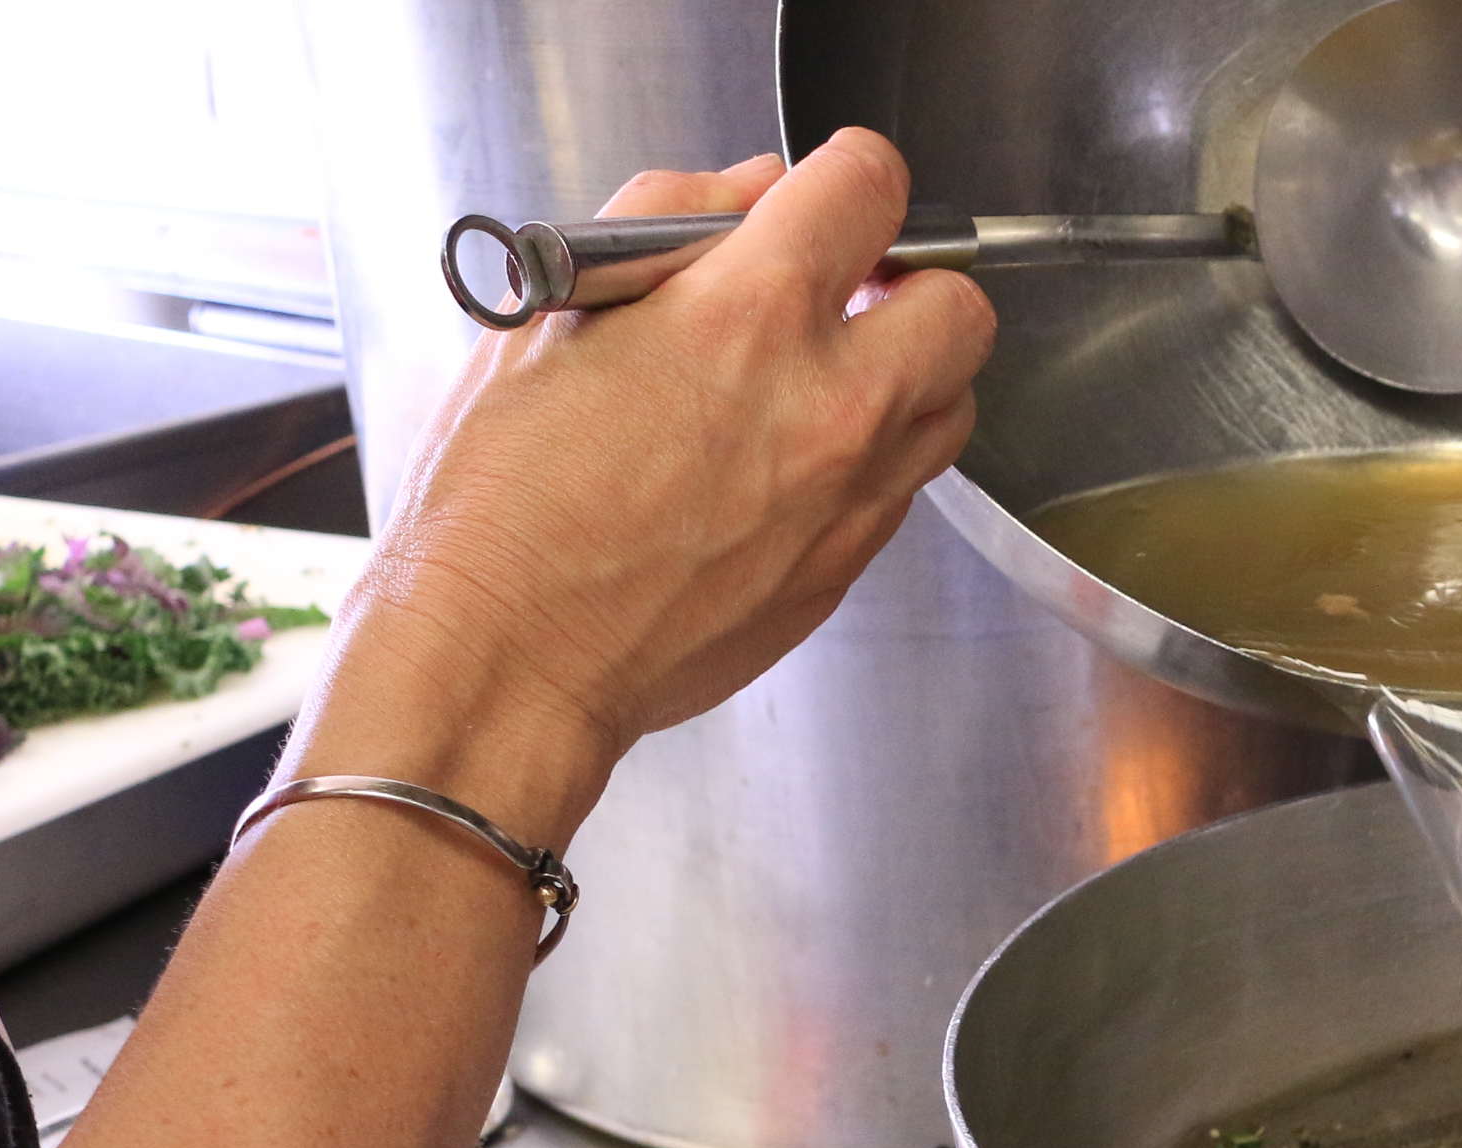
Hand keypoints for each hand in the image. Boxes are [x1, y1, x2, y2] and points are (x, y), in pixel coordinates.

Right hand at [309, 130, 995, 841]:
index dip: (853, 175)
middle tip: (848, 288)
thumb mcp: (551, 314)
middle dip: (911, 279)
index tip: (834, 192)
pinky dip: (877, 455)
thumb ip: (664, 224)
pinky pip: (907, 487)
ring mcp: (851, 496)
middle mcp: (826, 403)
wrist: (512, 659)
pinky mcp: (847, 567)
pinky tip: (798, 458)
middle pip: (959, 304)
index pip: (872, 190)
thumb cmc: (502, 501)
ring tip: (829, 375)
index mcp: (746, 314)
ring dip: (911, 372)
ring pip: (954, 402)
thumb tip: (746, 192)